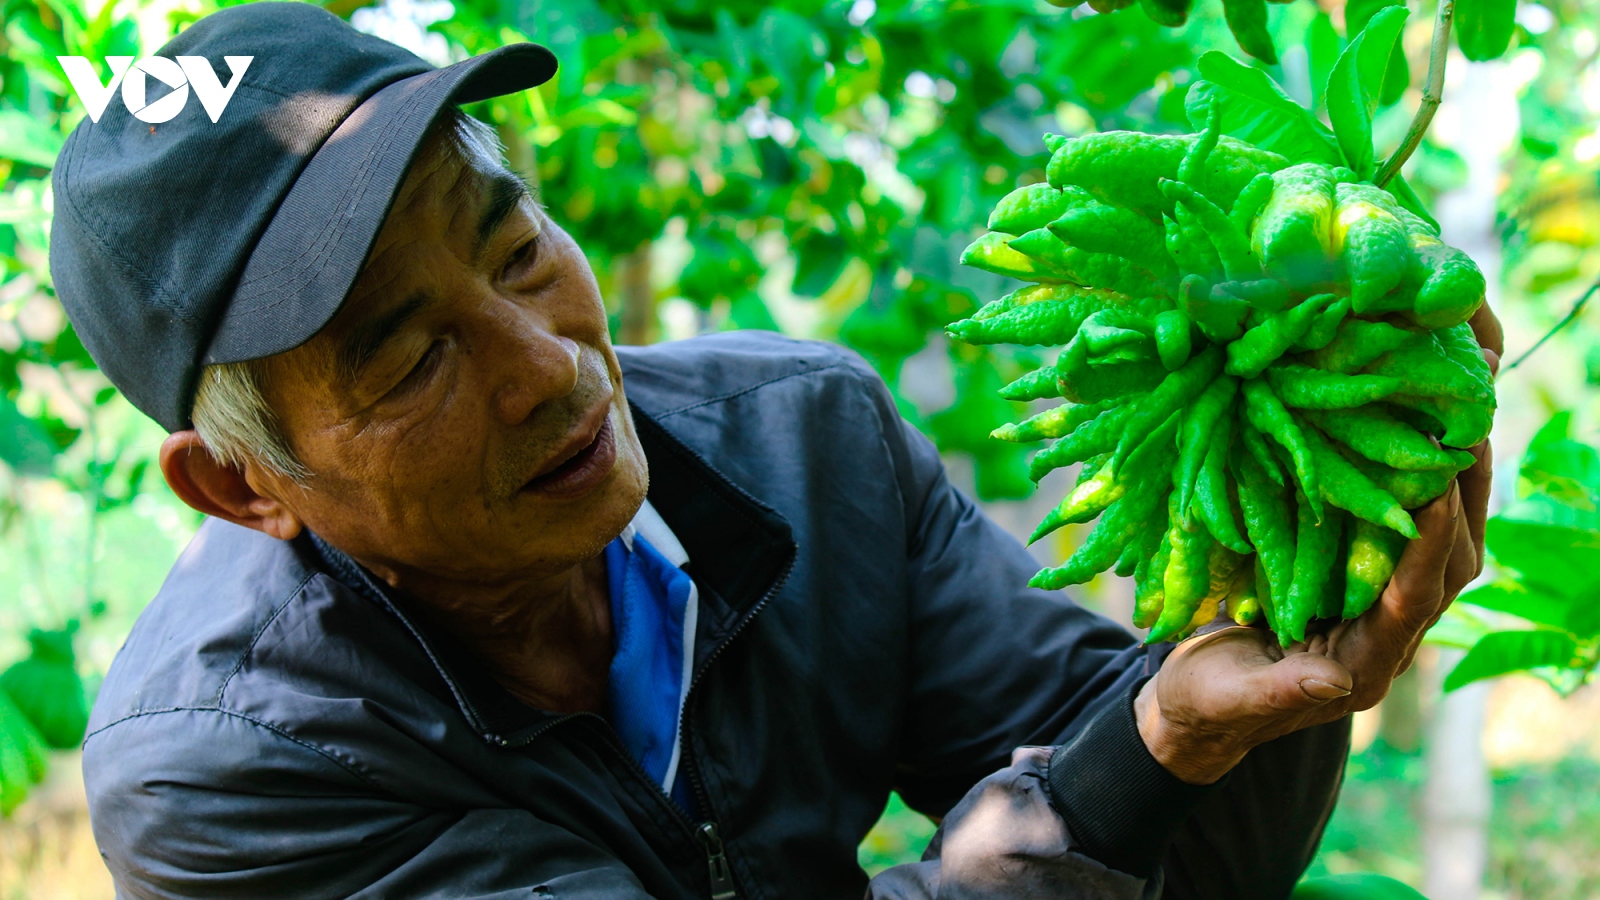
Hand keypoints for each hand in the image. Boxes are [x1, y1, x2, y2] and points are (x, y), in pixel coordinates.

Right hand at [1134, 303, 1501, 785]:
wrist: (1195, 707)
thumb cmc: (1207, 705)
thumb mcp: (1230, 701)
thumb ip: (1279, 694)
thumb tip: (1334, 686)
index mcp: (1359, 669)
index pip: (1409, 600)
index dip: (1426, 546)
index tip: (1436, 487)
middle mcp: (1383, 638)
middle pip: (1446, 567)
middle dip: (1461, 503)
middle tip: (1464, 428)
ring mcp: (1376, 610)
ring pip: (1436, 547)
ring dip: (1453, 488)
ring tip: (1454, 418)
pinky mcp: (1361, 585)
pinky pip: (1406, 534)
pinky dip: (1418, 487)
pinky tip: (1411, 436)